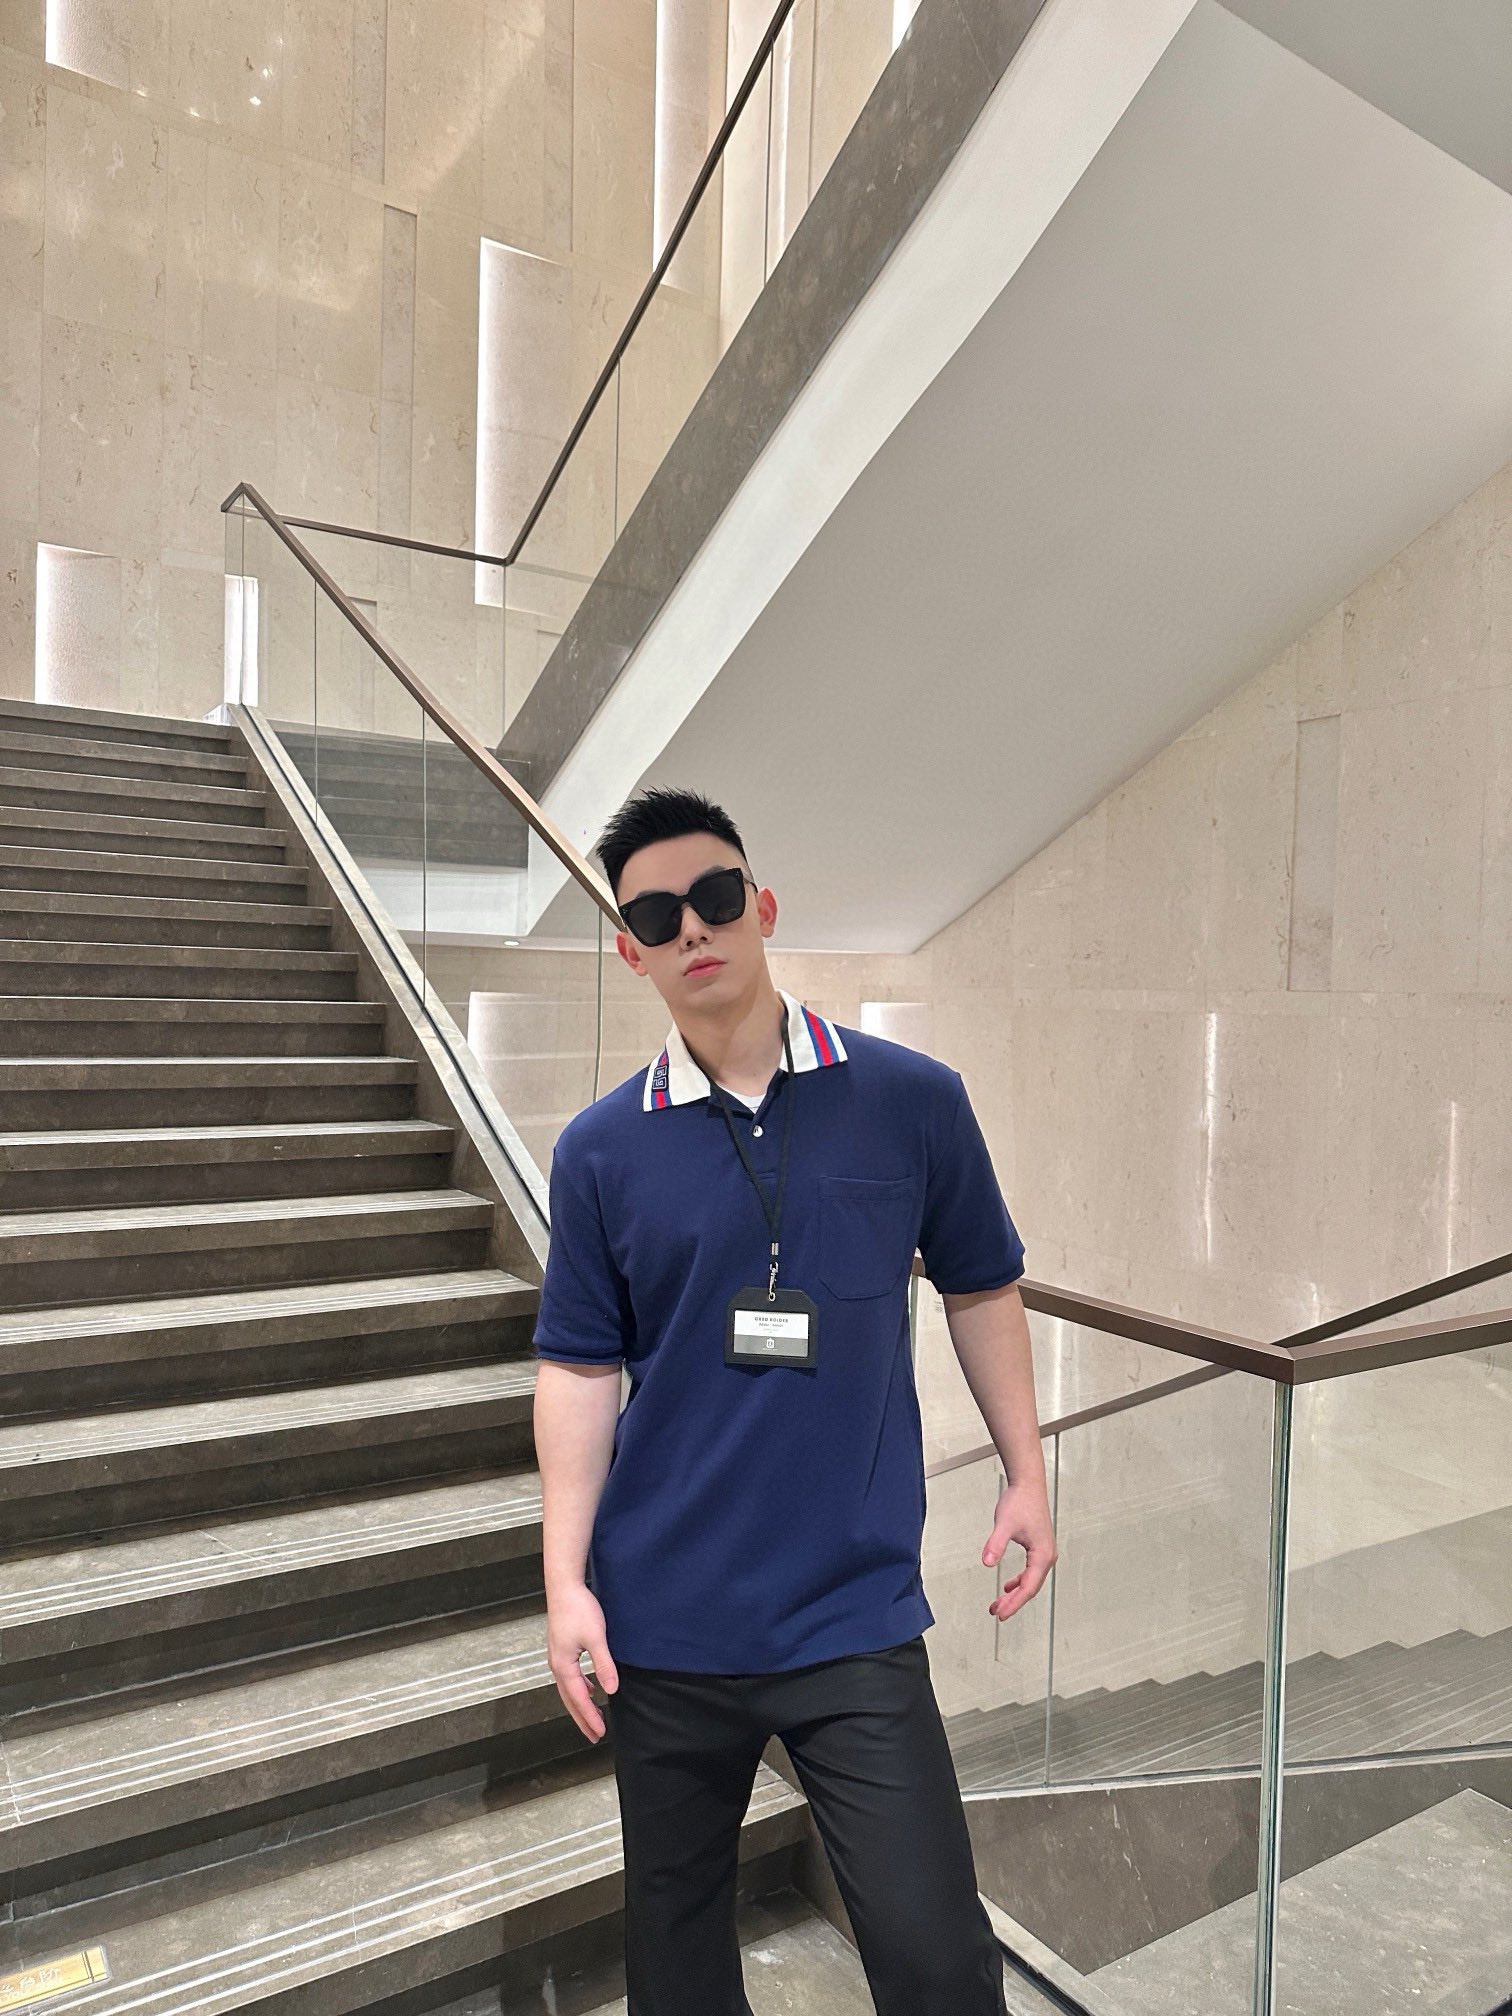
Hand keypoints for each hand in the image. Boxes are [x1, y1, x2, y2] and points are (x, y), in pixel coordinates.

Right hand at [546, 1582, 619, 1740]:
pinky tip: (589, 1688)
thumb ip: (603, 1665)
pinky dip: (579, 1688)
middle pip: (570, 1699)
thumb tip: (611, 1689)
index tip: (600, 1733)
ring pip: (568, 1689)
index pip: (579, 1699)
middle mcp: (556, 1665)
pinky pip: (570, 1677)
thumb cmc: (578, 1609)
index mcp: (564, 1666)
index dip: (590, 1717)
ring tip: (592, 1717)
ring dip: (580, 1705)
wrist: (564, 1586)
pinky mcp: (561, 1649)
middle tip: (594, 1736)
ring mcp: (557, 1657)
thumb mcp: (595, 1637)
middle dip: (582, 1718)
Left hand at [983, 1474, 1056, 1620]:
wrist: (1028, 1484)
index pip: (1028, 1587)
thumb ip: (995, 1544)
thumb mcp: (1004, 1525)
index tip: (1001, 1614)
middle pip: (1030, 1588)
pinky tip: (1008, 1586)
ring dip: (1015, 1594)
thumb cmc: (1021, 1501)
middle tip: (996, 1612)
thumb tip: (987, 1562)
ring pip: (1030, 1581)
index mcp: (1042, 1555)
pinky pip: (1030, 1572)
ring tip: (999, 1603)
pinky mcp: (1038, 1547)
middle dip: (1013, 1602)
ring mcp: (1044, 1552)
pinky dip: (1019, 1582)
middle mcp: (1047, 1556)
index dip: (1014, 1603)